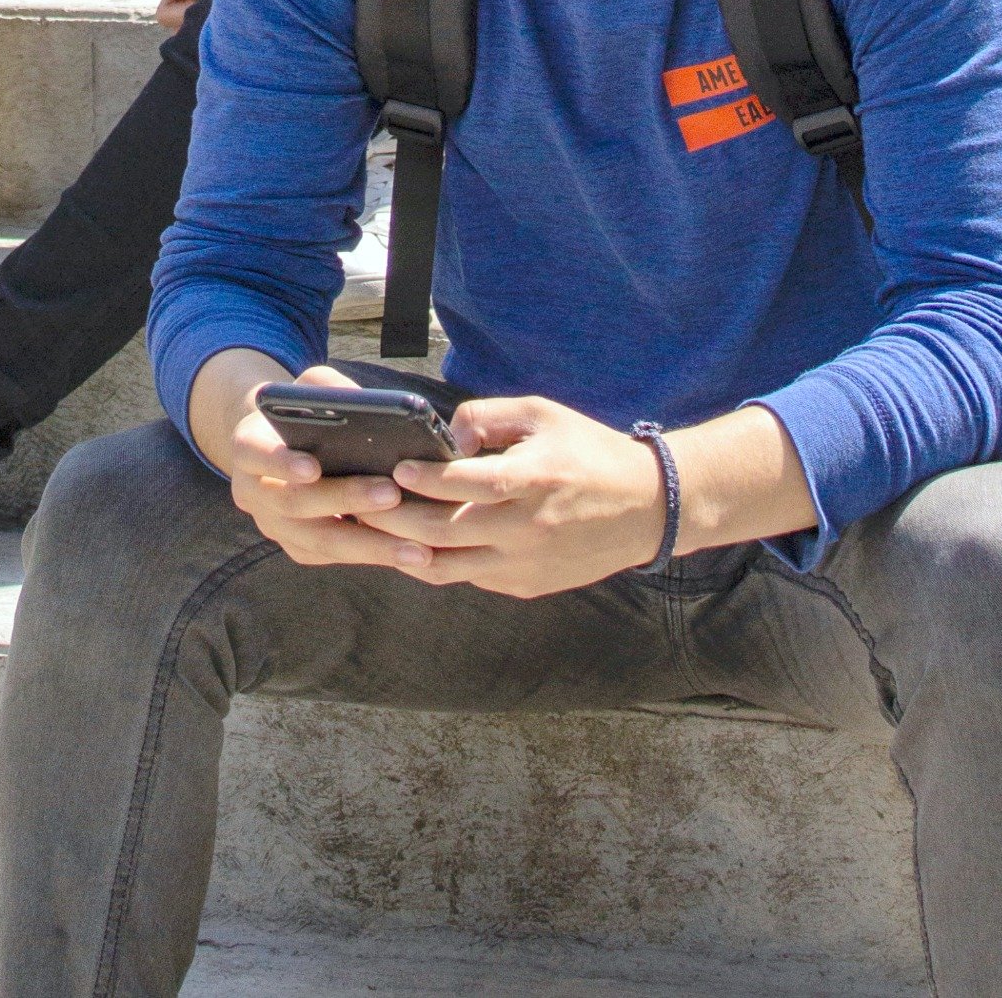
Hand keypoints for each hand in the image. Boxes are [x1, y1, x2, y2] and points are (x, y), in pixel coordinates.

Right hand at [220, 362, 425, 573]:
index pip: (255, 453)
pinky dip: (370, 555)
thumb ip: (327, 388)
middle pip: (295, 502)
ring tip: (414, 545)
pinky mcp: (297, 548)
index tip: (313, 467)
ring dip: (368, 544)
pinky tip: (408, 555)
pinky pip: (332, 557)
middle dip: (345, 499)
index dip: (281, 462)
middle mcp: (253, 492)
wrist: (282, 445)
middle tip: (392, 494)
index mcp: (248, 446)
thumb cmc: (303, 410)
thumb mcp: (307, 387)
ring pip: (318, 541)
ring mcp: (273, 526)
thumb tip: (363, 404)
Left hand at [380, 393, 667, 598]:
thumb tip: (444, 435)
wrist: (645, 509)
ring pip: (447, 567)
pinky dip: (437, 563)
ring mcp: (523, 565)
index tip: (394, 468)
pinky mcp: (524, 587)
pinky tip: (409, 546)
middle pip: (442, 531)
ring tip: (368, 532)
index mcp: (532, 481)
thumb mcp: (541, 414)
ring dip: (404, 550)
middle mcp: (525, 530)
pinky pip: (469, 578)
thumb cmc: (586, 450)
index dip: (425, 479)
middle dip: (393, 518)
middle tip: (357, 504)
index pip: (466, 485)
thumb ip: (487, 416)